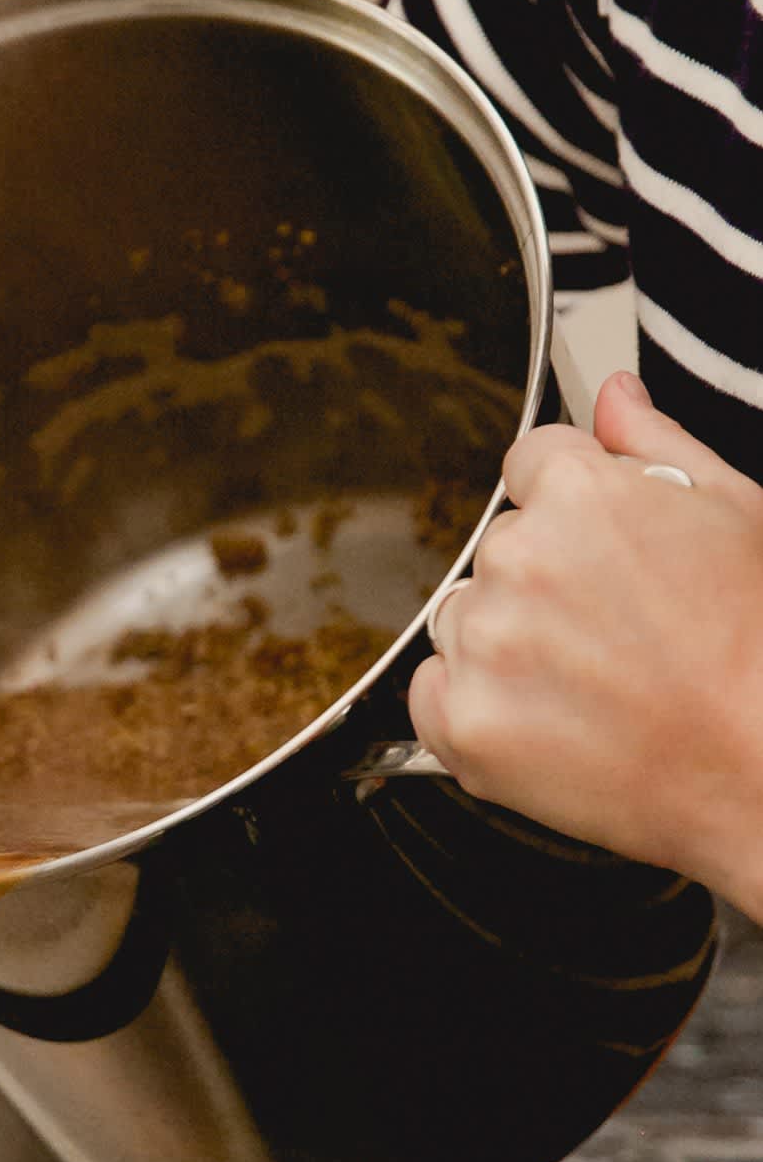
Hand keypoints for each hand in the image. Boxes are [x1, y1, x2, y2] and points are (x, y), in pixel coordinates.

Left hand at [409, 370, 762, 912]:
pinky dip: (474, 707)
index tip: (606, 552)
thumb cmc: (757, 645)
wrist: (760, 768)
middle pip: (498, 549)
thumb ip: (655, 443)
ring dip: (505, 642)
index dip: (573, 506)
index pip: (531, 463)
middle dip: (543, 579)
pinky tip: (548, 718)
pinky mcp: (462, 723)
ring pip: (463, 618)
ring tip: (592, 680)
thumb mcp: (736, 512)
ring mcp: (485, 645)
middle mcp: (520, 560)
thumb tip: (611, 393)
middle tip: (617, 631)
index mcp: (580, 493)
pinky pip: (430, 692)